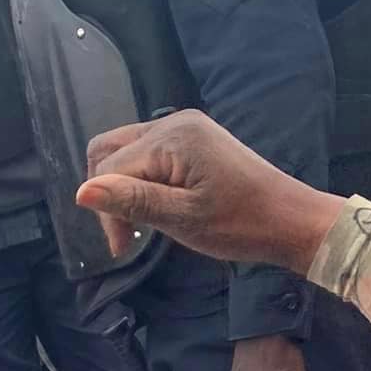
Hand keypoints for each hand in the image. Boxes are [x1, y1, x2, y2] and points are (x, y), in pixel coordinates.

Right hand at [77, 112, 340, 274]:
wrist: (291, 220)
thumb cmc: (241, 224)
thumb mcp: (182, 218)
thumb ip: (132, 201)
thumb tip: (80, 192)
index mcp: (172, 138)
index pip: (110, 170)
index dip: (108, 210)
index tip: (124, 248)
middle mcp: (174, 123)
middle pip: (110, 151)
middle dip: (109, 193)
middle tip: (128, 235)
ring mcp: (185, 128)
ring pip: (126, 152)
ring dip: (123, 188)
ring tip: (141, 224)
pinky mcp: (193, 140)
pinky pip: (148, 155)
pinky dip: (142, 181)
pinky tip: (156, 207)